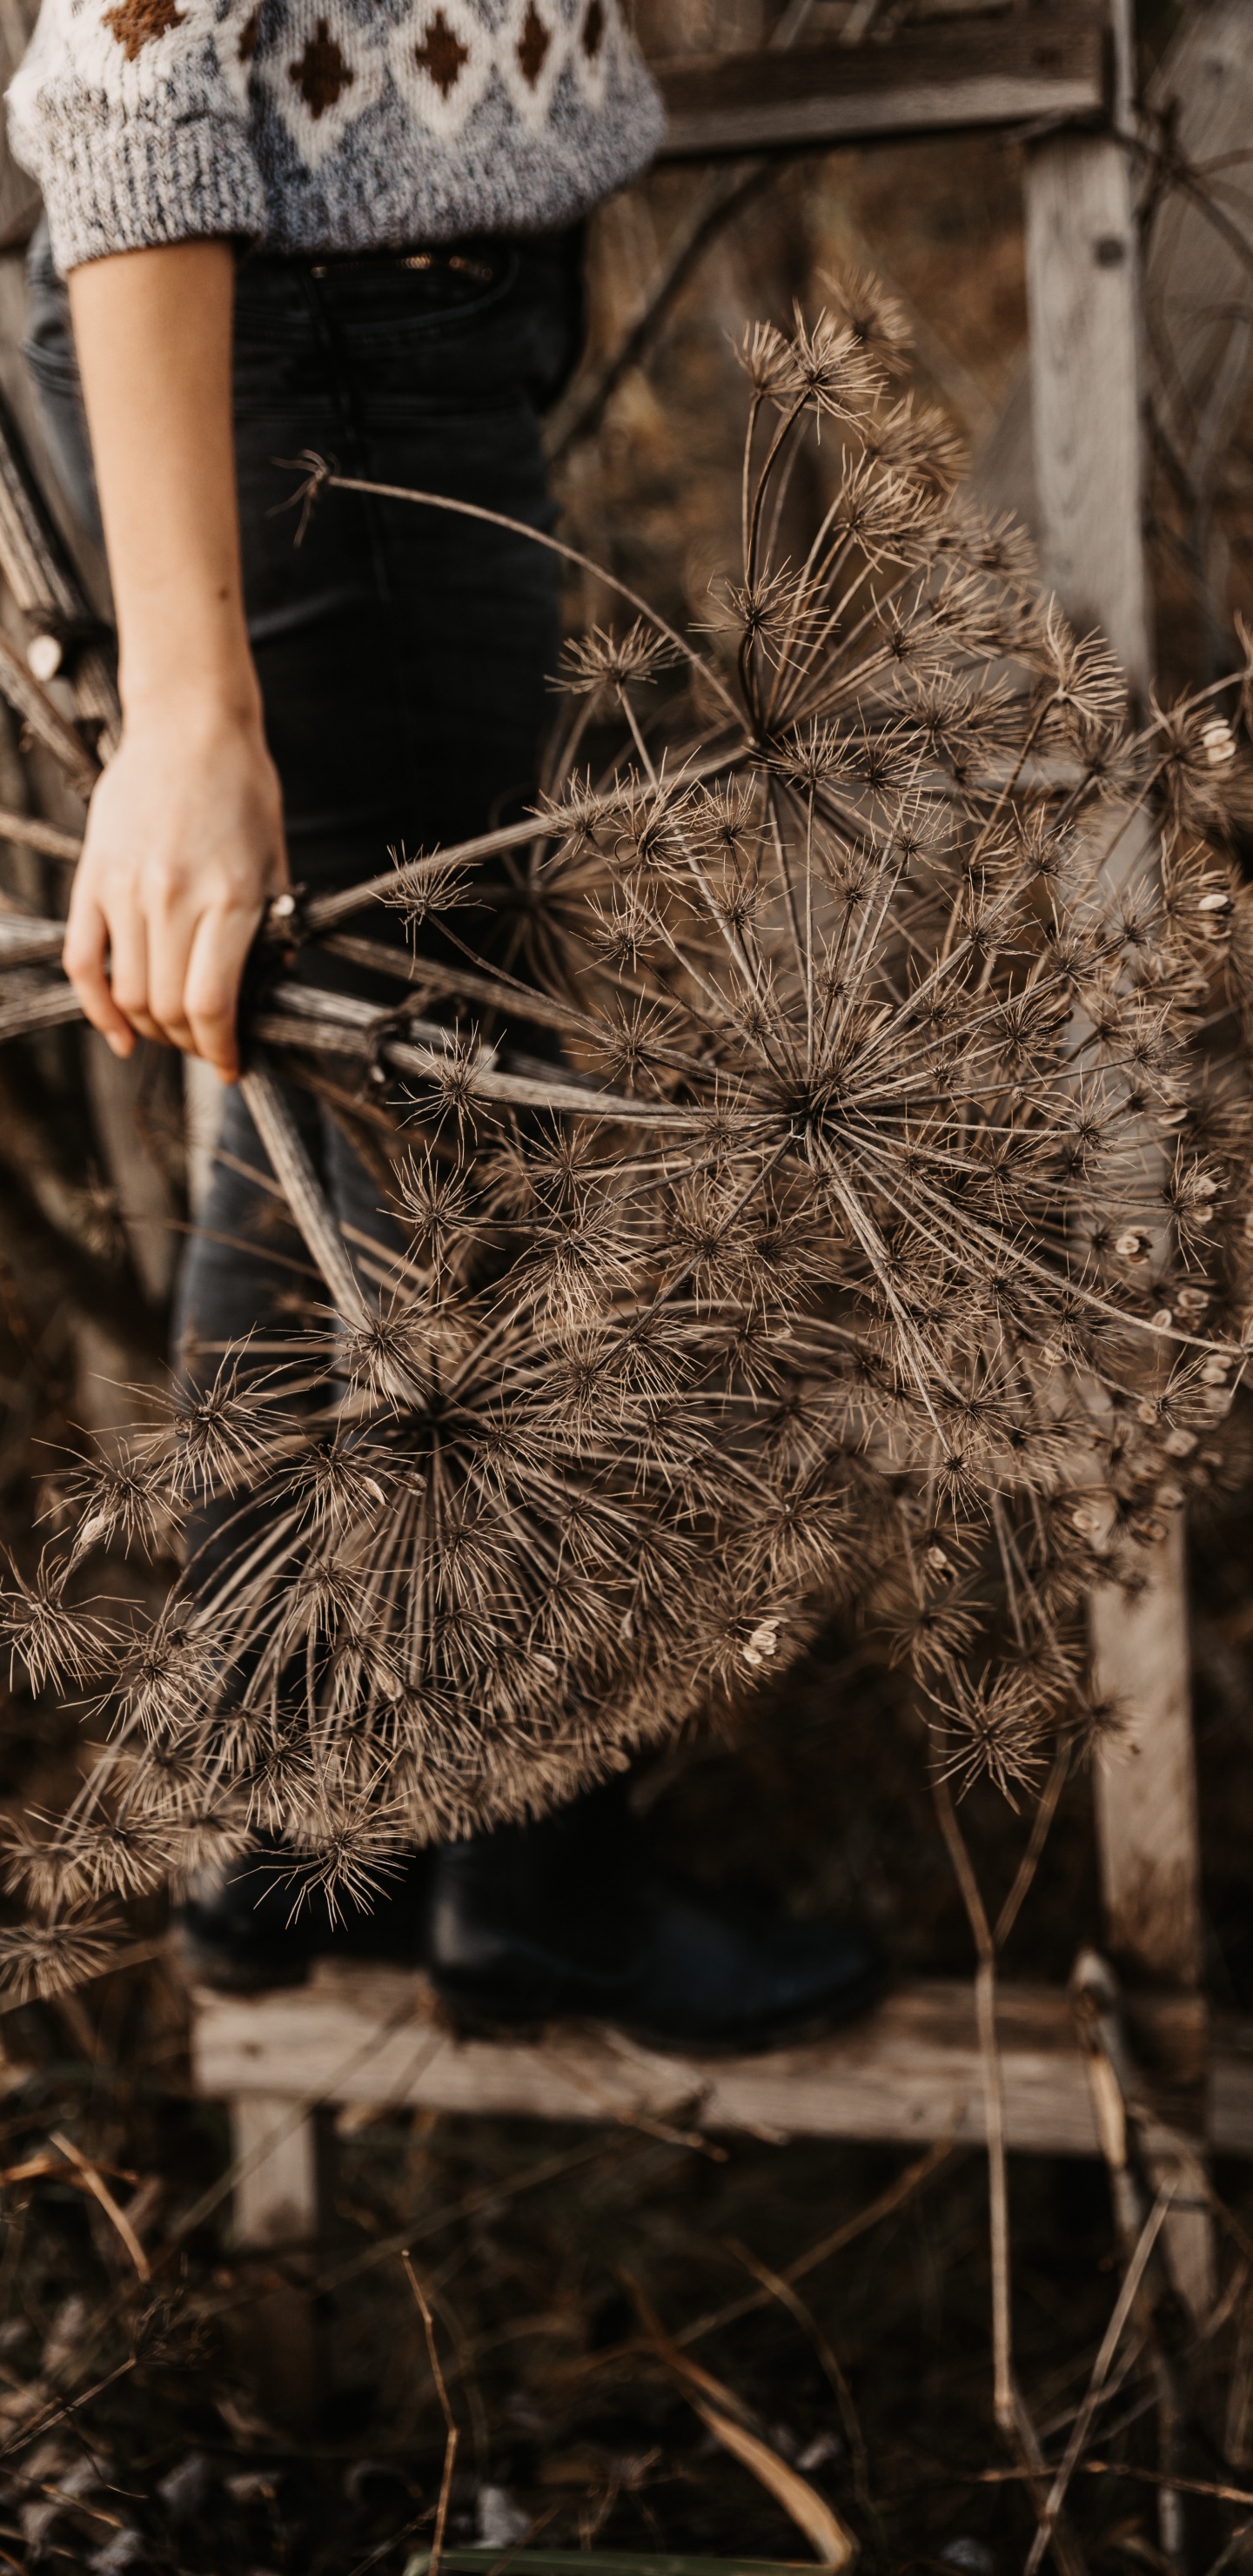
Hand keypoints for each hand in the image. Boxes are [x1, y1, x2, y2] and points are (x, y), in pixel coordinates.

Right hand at [63, 693, 288, 1083]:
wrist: (190, 724)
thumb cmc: (243, 791)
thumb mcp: (274, 863)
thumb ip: (268, 930)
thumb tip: (259, 995)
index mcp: (228, 900)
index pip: (211, 1006)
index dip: (220, 1050)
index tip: (231, 1066)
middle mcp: (172, 900)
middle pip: (166, 1009)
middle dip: (189, 1044)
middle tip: (205, 1046)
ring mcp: (125, 891)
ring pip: (126, 994)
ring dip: (149, 1028)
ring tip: (171, 1031)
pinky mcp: (93, 879)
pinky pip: (82, 961)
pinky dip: (96, 1006)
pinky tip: (117, 1032)